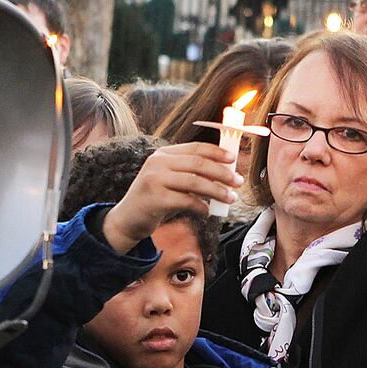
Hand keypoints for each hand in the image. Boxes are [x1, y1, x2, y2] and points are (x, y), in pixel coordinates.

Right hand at [101, 142, 241, 253]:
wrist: (128, 219)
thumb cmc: (155, 200)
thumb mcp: (170, 180)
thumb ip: (190, 174)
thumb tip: (222, 173)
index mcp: (163, 154)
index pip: (195, 148)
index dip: (217, 152)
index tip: (233, 160)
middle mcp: (158, 163)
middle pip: (198, 164)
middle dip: (222, 173)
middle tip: (238, 182)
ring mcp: (155, 180)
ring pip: (195, 182)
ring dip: (217, 191)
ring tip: (230, 198)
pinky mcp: (155, 199)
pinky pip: (186, 201)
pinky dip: (201, 206)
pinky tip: (208, 211)